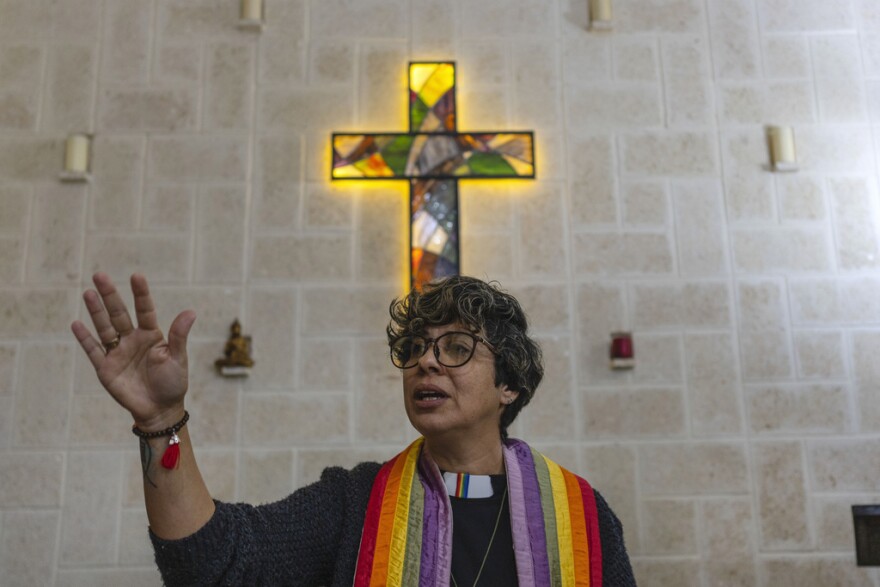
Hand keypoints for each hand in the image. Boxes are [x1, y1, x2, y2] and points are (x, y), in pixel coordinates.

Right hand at [71, 273, 195, 431]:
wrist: (159, 410)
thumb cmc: (173, 383)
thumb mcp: (178, 358)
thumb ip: (179, 336)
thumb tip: (191, 311)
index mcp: (151, 335)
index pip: (145, 310)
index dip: (140, 293)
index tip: (136, 276)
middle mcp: (132, 340)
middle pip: (119, 314)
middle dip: (110, 295)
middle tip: (100, 275)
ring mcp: (117, 353)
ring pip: (104, 327)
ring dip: (96, 311)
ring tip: (88, 292)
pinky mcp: (106, 368)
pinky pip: (93, 350)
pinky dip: (84, 338)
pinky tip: (76, 324)